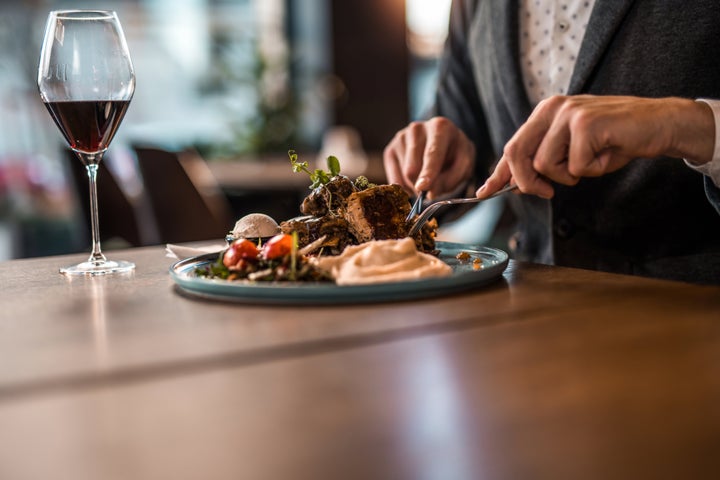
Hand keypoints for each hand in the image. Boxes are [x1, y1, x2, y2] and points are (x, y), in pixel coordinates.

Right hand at [383, 117, 475, 198]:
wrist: (444, 144)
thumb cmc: (455, 154)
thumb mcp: (463, 165)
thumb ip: (450, 179)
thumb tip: (430, 193)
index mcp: (440, 127)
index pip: (432, 153)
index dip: (427, 172)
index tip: (422, 187)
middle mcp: (417, 128)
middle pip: (413, 168)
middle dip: (422, 185)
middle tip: (433, 187)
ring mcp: (401, 138)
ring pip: (404, 175)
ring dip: (415, 185)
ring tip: (425, 177)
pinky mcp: (390, 150)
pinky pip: (394, 179)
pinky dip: (405, 186)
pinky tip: (414, 178)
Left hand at [477, 95, 714, 198]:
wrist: (657, 124)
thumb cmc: (615, 140)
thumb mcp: (572, 151)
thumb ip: (543, 161)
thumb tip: (515, 183)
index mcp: (544, 113)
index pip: (512, 146)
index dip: (497, 173)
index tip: (483, 192)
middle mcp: (551, 108)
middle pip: (517, 153)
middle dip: (528, 182)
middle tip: (547, 192)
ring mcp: (568, 113)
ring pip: (547, 165)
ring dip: (571, 175)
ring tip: (594, 160)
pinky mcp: (586, 124)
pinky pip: (576, 166)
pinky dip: (594, 170)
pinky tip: (608, 154)